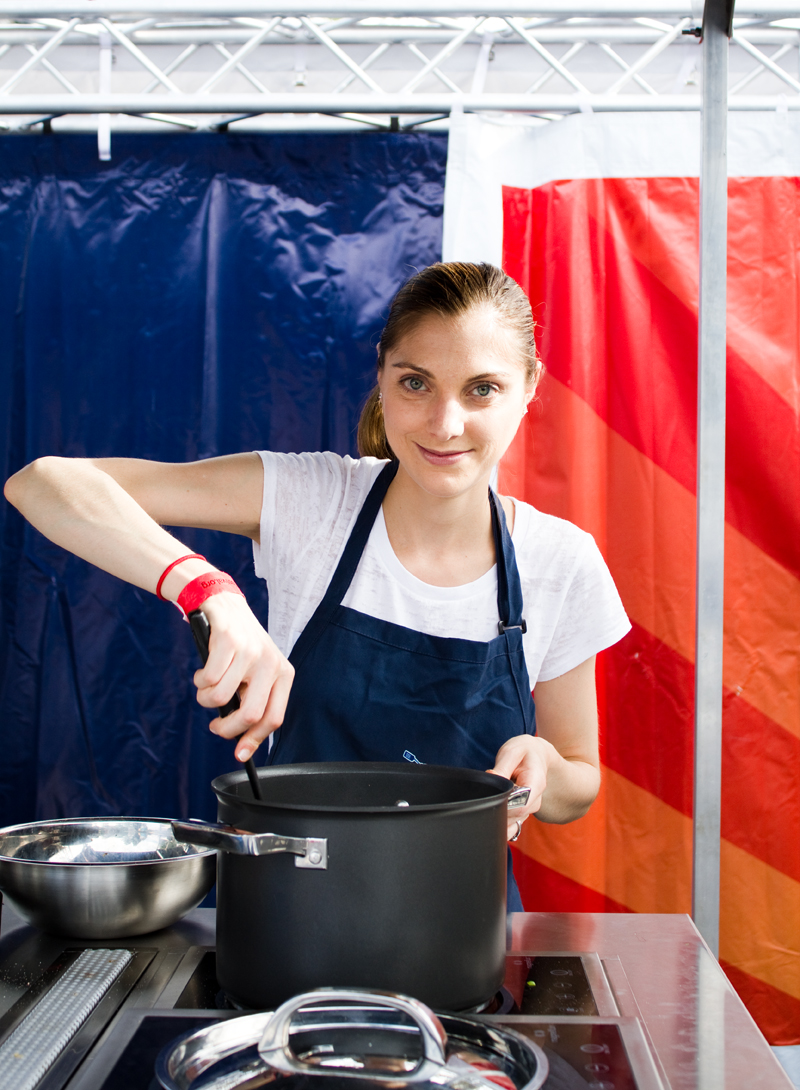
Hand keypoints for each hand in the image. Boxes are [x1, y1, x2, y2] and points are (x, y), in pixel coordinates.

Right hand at [192, 592, 293, 761]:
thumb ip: (254, 701)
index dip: (254, 740)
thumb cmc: (240, 646)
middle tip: (215, 726)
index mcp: (283, 674)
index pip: (274, 718)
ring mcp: (250, 651)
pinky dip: (199, 681)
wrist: (225, 605)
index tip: (240, 755)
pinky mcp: (229, 641)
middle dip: (226, 729)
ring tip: (208, 686)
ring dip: (206, 699)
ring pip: (221, 699)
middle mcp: (271, 663)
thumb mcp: (257, 672)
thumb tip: (243, 744)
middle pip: (249, 715)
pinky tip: (203, 671)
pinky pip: (207, 680)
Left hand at [489, 735, 555, 839]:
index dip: (504, 806)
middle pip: (516, 816)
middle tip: (484, 797)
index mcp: (536, 784)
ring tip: (490, 797)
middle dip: (497, 810)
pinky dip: (500, 821)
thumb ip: (501, 768)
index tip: (491, 797)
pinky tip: (492, 810)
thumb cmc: (523, 752)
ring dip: (497, 814)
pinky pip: (512, 825)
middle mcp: (536, 800)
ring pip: (512, 822)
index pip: (522, 805)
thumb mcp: (512, 753)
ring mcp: (530, 808)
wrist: (536, 754)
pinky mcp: (523, 812)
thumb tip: (490, 777)